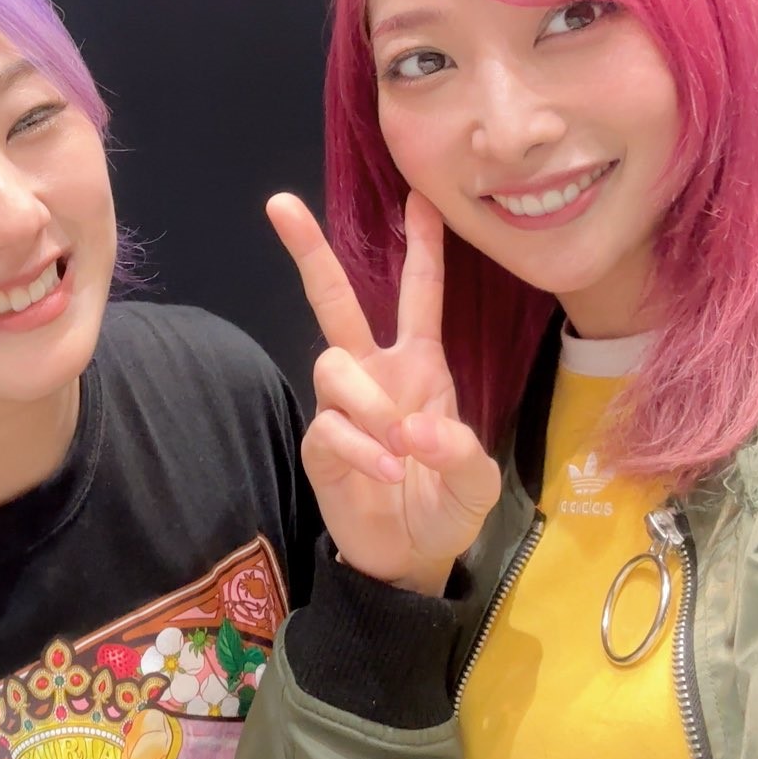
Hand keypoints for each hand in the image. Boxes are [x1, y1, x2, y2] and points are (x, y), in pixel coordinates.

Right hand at [267, 191, 500, 594]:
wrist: (410, 559)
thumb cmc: (445, 506)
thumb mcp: (477, 481)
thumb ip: (459, 451)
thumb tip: (415, 426)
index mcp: (420, 366)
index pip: (419, 295)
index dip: (421, 248)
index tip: (417, 198)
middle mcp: (375, 373)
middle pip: (335, 300)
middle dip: (311, 251)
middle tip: (280, 202)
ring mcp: (342, 407)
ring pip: (333, 364)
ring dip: (369, 404)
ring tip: (401, 450)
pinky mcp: (320, 444)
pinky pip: (329, 425)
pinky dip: (362, 447)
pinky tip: (387, 472)